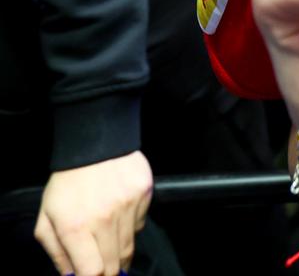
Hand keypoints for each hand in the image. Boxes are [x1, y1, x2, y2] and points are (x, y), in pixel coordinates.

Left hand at [34, 151, 152, 275]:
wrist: (95, 143)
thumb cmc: (66, 185)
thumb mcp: (46, 219)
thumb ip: (57, 253)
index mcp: (75, 227)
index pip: (92, 271)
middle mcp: (104, 219)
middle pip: (115, 264)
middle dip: (109, 272)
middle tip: (100, 267)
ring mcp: (128, 206)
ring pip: (130, 246)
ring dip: (118, 251)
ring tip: (108, 242)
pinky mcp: (144, 194)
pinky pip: (140, 223)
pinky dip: (130, 226)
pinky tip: (119, 214)